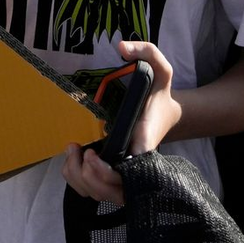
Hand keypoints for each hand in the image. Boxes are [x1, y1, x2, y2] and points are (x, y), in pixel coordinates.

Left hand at [61, 39, 180, 204]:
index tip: (94, 154)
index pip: (129, 172)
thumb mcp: (160, 67)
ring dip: (80, 180)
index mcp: (145, 144)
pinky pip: (94, 191)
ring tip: (75, 153)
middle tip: (81, 152)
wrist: (168, 115)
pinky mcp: (115, 175)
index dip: (108, 172)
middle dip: (89, 178)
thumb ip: (146, 51)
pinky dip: (79, 181)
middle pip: (110, 192)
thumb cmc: (161, 93)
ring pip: (99, 195)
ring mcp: (124, 173)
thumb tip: (122, 47)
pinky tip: (75, 158)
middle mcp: (134, 165)